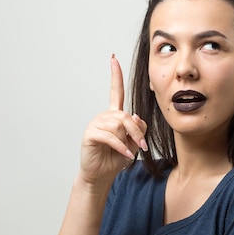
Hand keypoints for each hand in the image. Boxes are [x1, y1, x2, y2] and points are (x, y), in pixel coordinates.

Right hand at [78, 55, 147, 185]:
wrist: (101, 175)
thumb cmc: (115, 159)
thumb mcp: (133, 143)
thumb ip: (138, 128)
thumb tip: (136, 118)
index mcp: (113, 115)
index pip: (116, 92)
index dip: (115, 76)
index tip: (113, 59)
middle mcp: (104, 117)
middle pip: (125, 115)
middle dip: (137, 131)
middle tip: (143, 146)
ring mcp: (95, 124)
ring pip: (118, 126)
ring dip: (128, 141)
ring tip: (129, 152)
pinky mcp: (90, 134)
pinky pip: (111, 137)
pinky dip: (121, 147)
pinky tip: (125, 155)